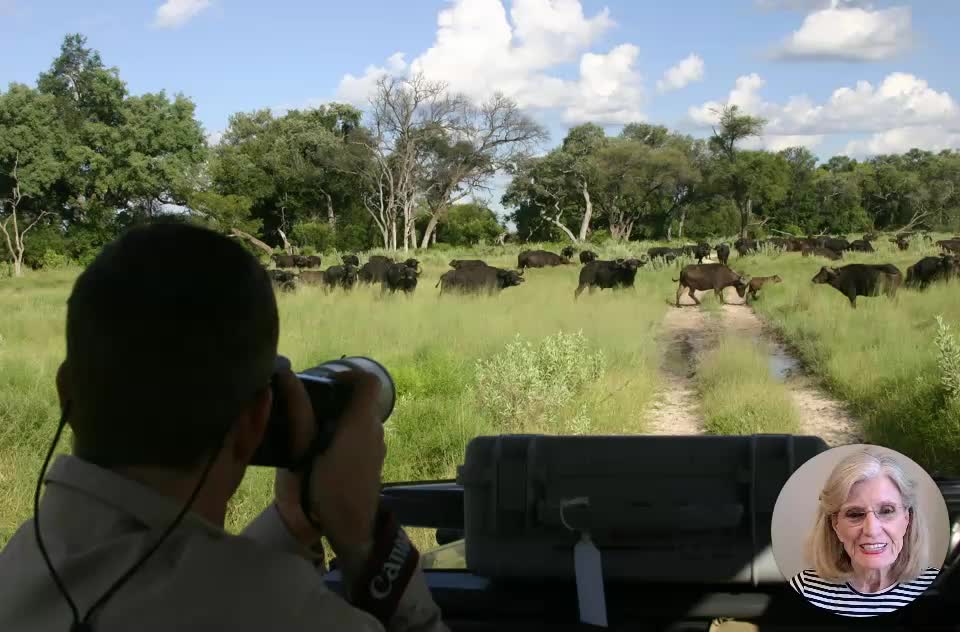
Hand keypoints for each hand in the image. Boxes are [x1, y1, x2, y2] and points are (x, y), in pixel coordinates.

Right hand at [273, 366, 386, 565]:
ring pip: (363, 418)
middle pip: (363, 399)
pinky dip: (346, 432)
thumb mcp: (306, 452)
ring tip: (313, 424)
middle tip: (311, 402)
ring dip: (342, 415)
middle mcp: (375, 430)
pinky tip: (324, 446)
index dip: (349, 374)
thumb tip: (286, 377)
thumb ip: (299, 414)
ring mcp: (378, 446)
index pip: (369, 381)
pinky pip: (362, 435)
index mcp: (361, 423)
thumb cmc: (329, 489)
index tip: (326, 381)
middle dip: (339, 395)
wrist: (353, 530)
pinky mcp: (375, 460)